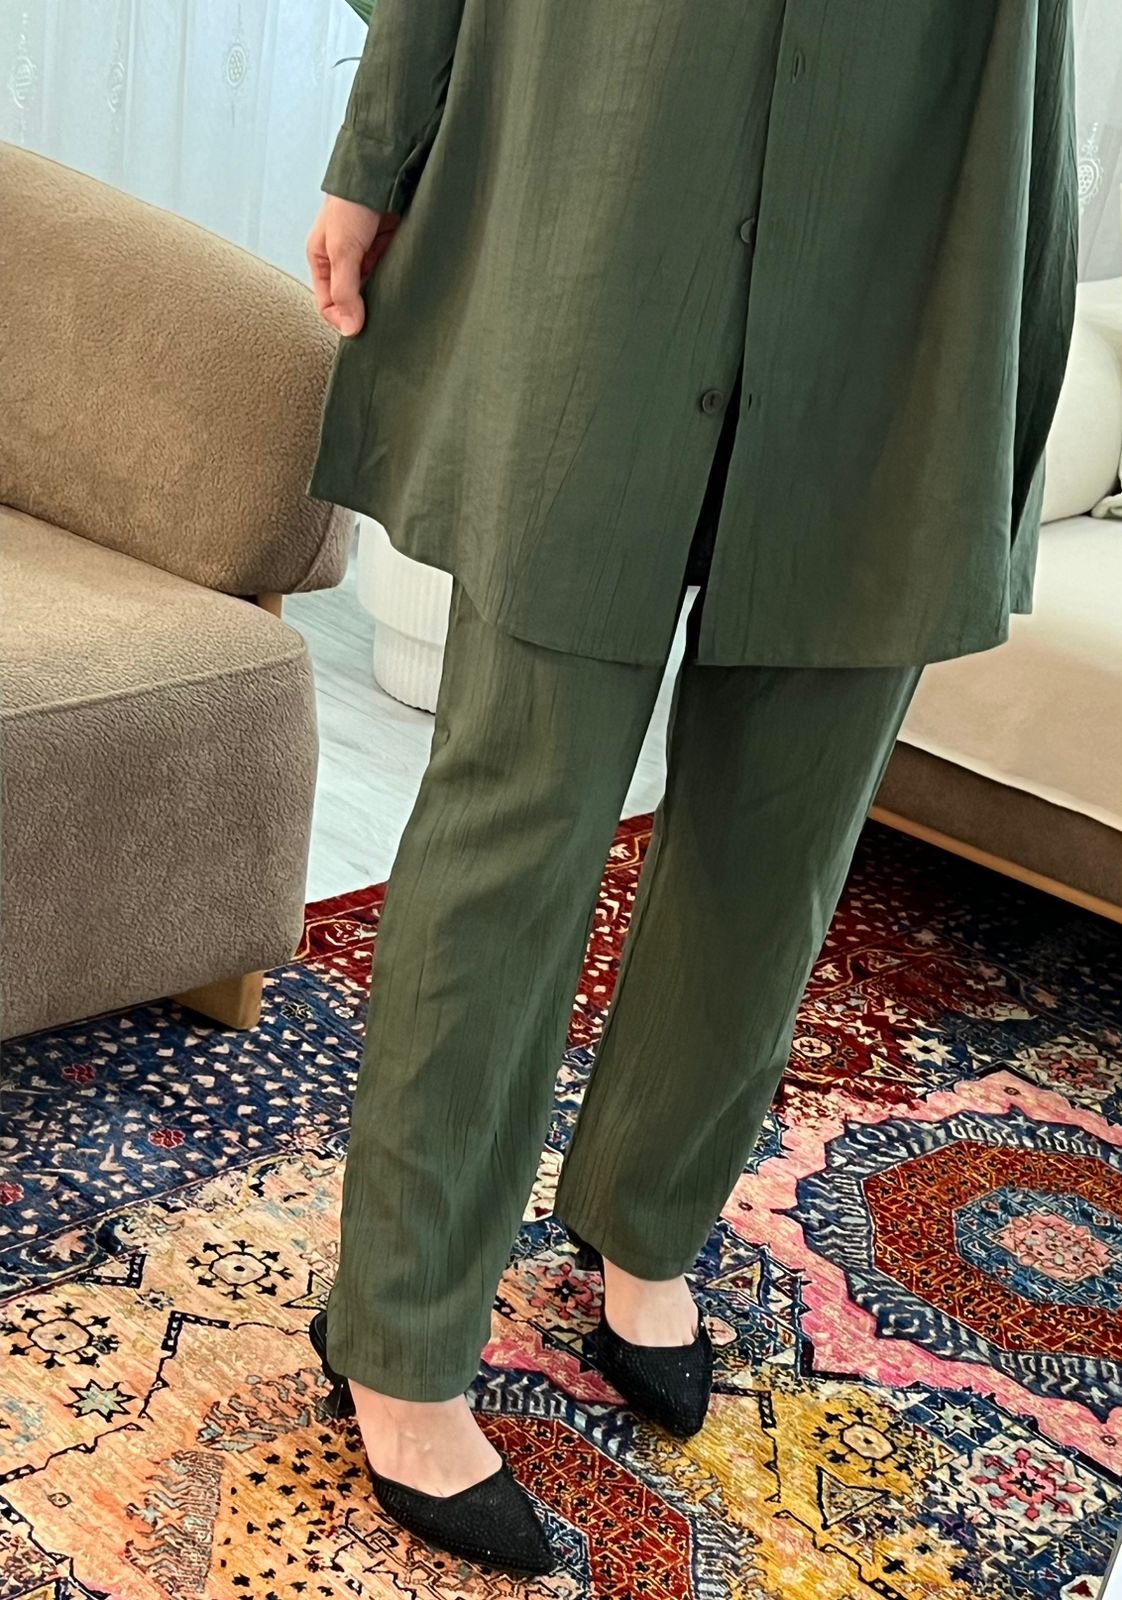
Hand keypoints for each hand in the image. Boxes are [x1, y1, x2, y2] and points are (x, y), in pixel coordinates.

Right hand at [307, 196, 400, 335]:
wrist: (381, 170)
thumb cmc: (351, 203)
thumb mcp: (342, 249)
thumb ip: (345, 290)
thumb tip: (350, 329)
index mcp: (323, 260)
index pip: (327, 305)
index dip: (342, 319)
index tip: (361, 330)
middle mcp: (344, 261)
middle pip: (353, 301)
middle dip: (365, 313)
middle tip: (382, 325)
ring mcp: (368, 256)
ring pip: (374, 291)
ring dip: (384, 299)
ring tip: (396, 309)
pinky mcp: (389, 250)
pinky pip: (392, 277)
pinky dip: (398, 285)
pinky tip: (406, 291)